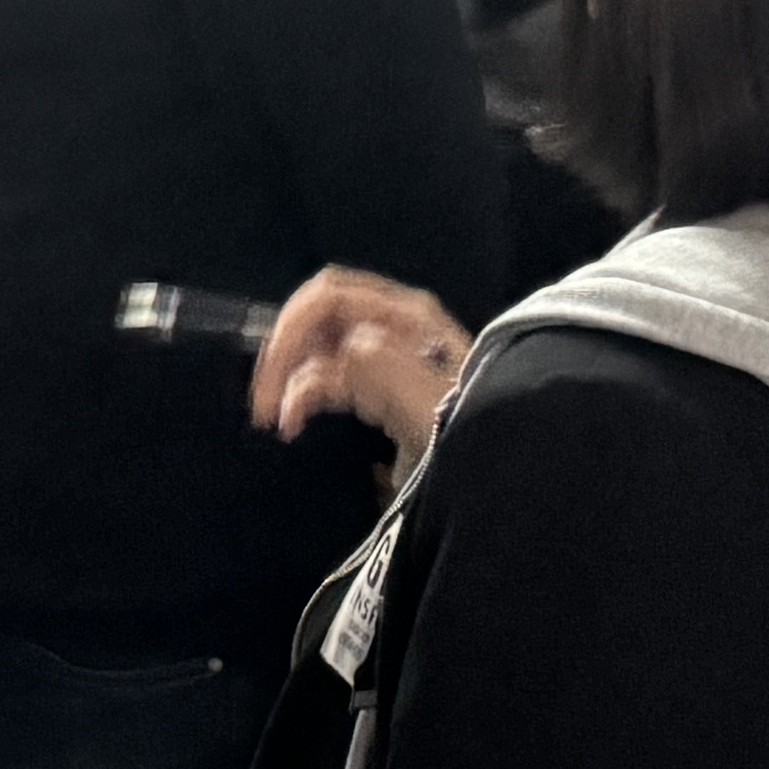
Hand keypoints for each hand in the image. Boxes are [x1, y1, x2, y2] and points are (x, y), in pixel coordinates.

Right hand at [253, 270, 472, 460]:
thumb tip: (336, 353)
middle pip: (317, 316)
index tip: (273, 381)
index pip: (329, 297)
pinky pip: (327, 376)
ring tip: (275, 419)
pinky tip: (295, 424)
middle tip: (263, 400)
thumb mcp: (426, 399)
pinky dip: (303, 396)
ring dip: (289, 377)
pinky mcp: (380, 386)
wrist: (505, 472)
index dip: (291, 330)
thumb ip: (378, 364)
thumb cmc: (467, 429)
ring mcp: (386, 354)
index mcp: (406, 315)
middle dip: (284, 354)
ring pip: (317, 347)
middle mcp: (392, 324)